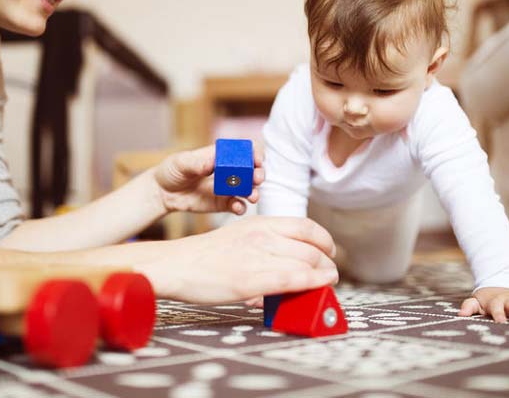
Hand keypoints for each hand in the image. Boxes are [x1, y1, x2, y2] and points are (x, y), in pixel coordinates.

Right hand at [135, 216, 337, 303]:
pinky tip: (320, 286)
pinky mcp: (254, 279)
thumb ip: (266, 242)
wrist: (178, 265)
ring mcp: (259, 256)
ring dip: (325, 274)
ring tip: (328, 281)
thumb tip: (290, 258)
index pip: (306, 226)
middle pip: (311, 246)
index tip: (329, 251)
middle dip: (327, 260)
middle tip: (330, 271)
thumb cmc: (207, 255)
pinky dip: (314, 282)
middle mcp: (263, 235)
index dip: (325, 239)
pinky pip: (295, 279)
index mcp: (260, 222)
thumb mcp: (240, 236)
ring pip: (308, 262)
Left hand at [154, 144, 263, 214]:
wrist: (163, 192)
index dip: (254, 154)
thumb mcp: (181, 162)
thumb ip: (197, 162)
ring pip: (248, 189)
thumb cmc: (172, 170)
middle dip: (258, 174)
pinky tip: (238, 207)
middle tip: (257, 179)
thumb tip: (212, 163)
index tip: (258, 160)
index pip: (244, 151)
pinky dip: (241, 207)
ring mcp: (227, 188)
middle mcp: (228, 171)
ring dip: (254, 192)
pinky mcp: (223, 203)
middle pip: (251, 170)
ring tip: (252, 196)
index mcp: (221, 155)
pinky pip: (237, 206)